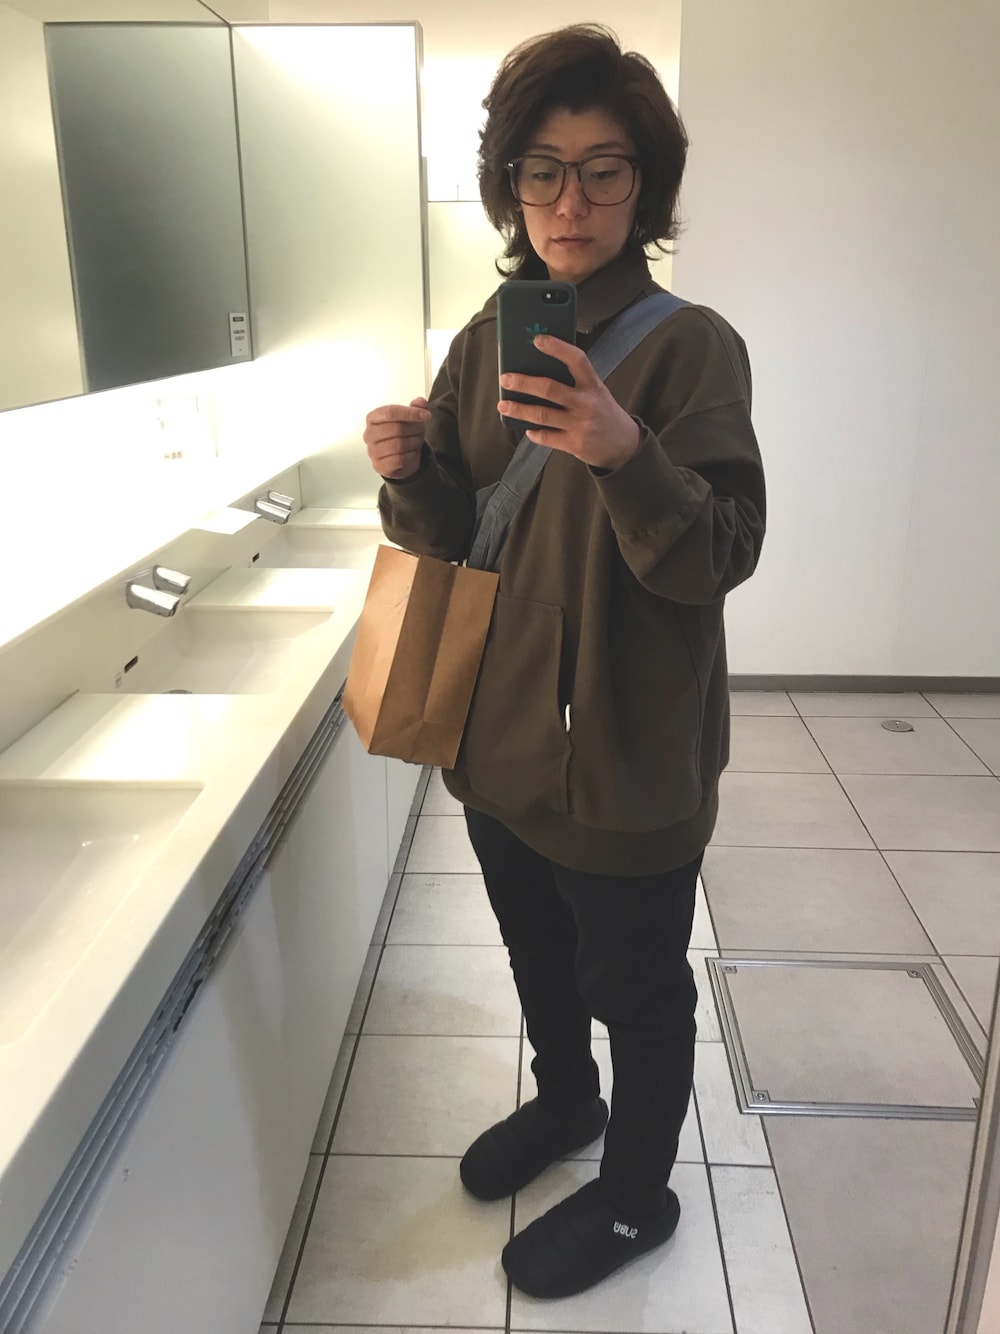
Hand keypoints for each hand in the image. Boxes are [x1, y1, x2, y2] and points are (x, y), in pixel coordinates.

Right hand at [364, 397, 431, 479]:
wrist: (400, 459)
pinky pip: (399, 459)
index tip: (426, 415)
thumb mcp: (411, 419)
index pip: (391, 412)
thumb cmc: (403, 436)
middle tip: (421, 431)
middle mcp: (369, 434)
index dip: (410, 413)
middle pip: (396, 428)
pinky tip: (412, 453)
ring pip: (399, 445)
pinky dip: (410, 456)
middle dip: (414, 429)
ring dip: (413, 442)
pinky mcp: (379, 465)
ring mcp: (372, 451)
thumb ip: (416, 407)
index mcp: (373, 418)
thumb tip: (421, 402)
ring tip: (416, 441)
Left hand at [498, 337, 640, 470]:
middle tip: (506, 379)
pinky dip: (534, 433)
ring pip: (542, 414)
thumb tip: (539, 369)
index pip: (576, 360)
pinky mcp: (574, 444)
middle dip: (524, 383)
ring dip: (519, 409)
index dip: (557, 348)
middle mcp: (587, 403)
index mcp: (593, 385)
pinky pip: (546, 437)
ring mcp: (580, 425)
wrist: (624, 445)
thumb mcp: (596, 391)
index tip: (538, 340)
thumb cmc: (604, 412)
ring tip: (503, 405)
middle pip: (550, 389)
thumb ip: (574, 382)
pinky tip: (527, 428)